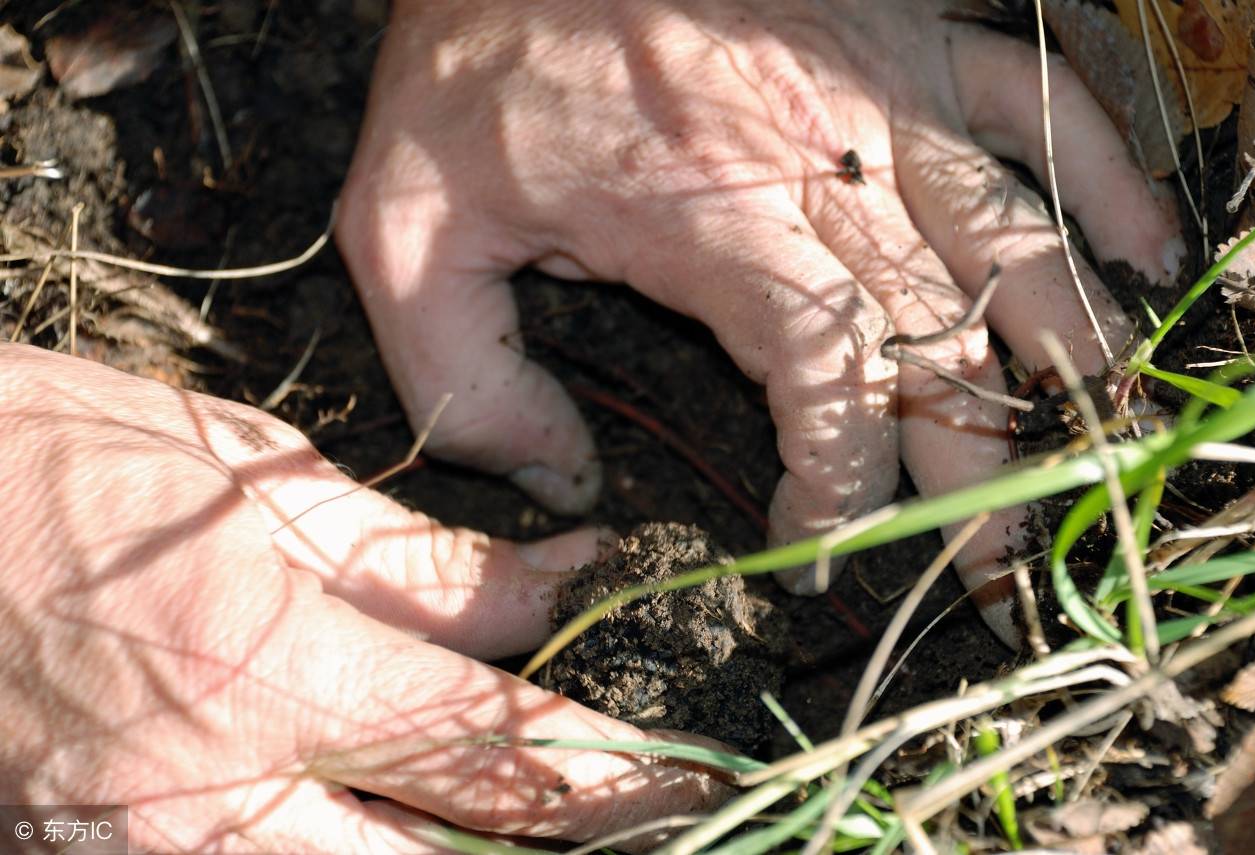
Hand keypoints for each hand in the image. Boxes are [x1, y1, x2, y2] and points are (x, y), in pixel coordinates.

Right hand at [0, 344, 729, 851]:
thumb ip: (416, 561)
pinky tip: (396, 816)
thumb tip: (552, 590)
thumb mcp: (253, 480)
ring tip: (531, 814)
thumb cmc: (49, 459)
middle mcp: (203, 792)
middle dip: (562, 842)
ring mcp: (137, 854)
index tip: (689, 776)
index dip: (612, 772)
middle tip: (645, 812)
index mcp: (258, 661)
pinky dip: (358, 854)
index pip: (491, 746)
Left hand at [336, 0, 1182, 640]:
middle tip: (999, 567)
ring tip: (1091, 435)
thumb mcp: (406, 228)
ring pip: (1023, 243)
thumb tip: (559, 482)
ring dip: (1068, 353)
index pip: (836, 400)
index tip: (825, 549)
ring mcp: (895, 91)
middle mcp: (838, 169)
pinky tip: (1142, 251)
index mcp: (727, 230)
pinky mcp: (915, 34)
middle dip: (981, 474)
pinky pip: (1046, 98)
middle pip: (948, 348)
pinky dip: (1103, 175)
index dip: (846, 496)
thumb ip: (466, 383)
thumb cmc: (472, 53)